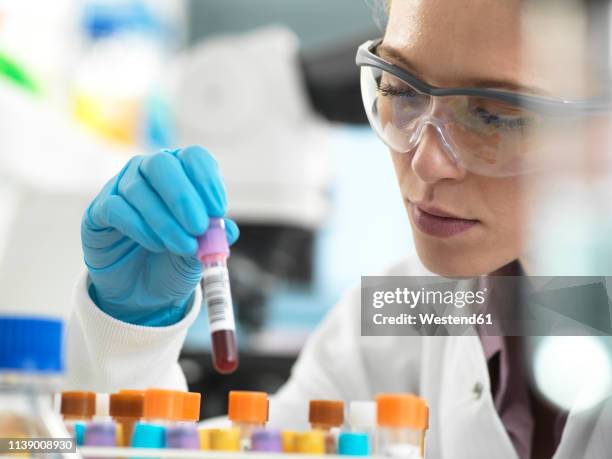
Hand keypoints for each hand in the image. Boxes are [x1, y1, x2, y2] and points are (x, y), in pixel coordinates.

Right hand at [81, 146, 238, 325]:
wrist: (141, 291)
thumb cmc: (174, 261)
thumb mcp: (200, 253)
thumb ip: (213, 239)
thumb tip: (229, 230)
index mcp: (182, 172)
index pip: (194, 158)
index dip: (207, 180)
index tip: (218, 210)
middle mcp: (150, 172)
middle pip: (162, 164)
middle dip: (183, 196)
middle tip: (198, 228)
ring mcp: (121, 187)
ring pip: (139, 188)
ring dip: (165, 221)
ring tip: (183, 247)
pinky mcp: (99, 210)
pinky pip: (116, 208)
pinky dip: (139, 227)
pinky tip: (156, 245)